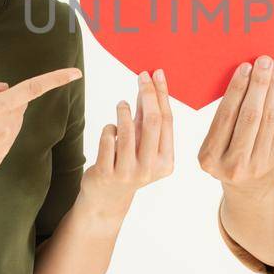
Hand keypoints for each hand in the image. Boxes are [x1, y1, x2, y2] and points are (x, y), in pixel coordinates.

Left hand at [81, 69, 174, 211]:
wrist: (107, 199)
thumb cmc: (128, 164)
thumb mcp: (143, 144)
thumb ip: (147, 118)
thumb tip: (150, 84)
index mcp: (166, 162)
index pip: (167, 121)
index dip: (161, 94)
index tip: (156, 74)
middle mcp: (150, 169)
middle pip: (153, 122)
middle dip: (148, 94)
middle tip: (142, 76)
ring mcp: (128, 172)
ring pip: (128, 129)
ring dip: (124, 110)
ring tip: (121, 104)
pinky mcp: (106, 173)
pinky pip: (108, 138)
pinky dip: (109, 128)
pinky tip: (111, 130)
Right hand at [198, 55, 273, 198]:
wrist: (247, 190)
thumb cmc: (228, 155)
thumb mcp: (216, 143)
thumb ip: (225, 116)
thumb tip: (241, 72)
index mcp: (209, 158)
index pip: (225, 116)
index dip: (236, 89)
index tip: (244, 66)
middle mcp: (233, 165)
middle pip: (249, 116)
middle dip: (257, 85)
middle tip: (263, 60)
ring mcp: (258, 166)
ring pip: (268, 119)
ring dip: (271, 89)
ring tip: (272, 68)